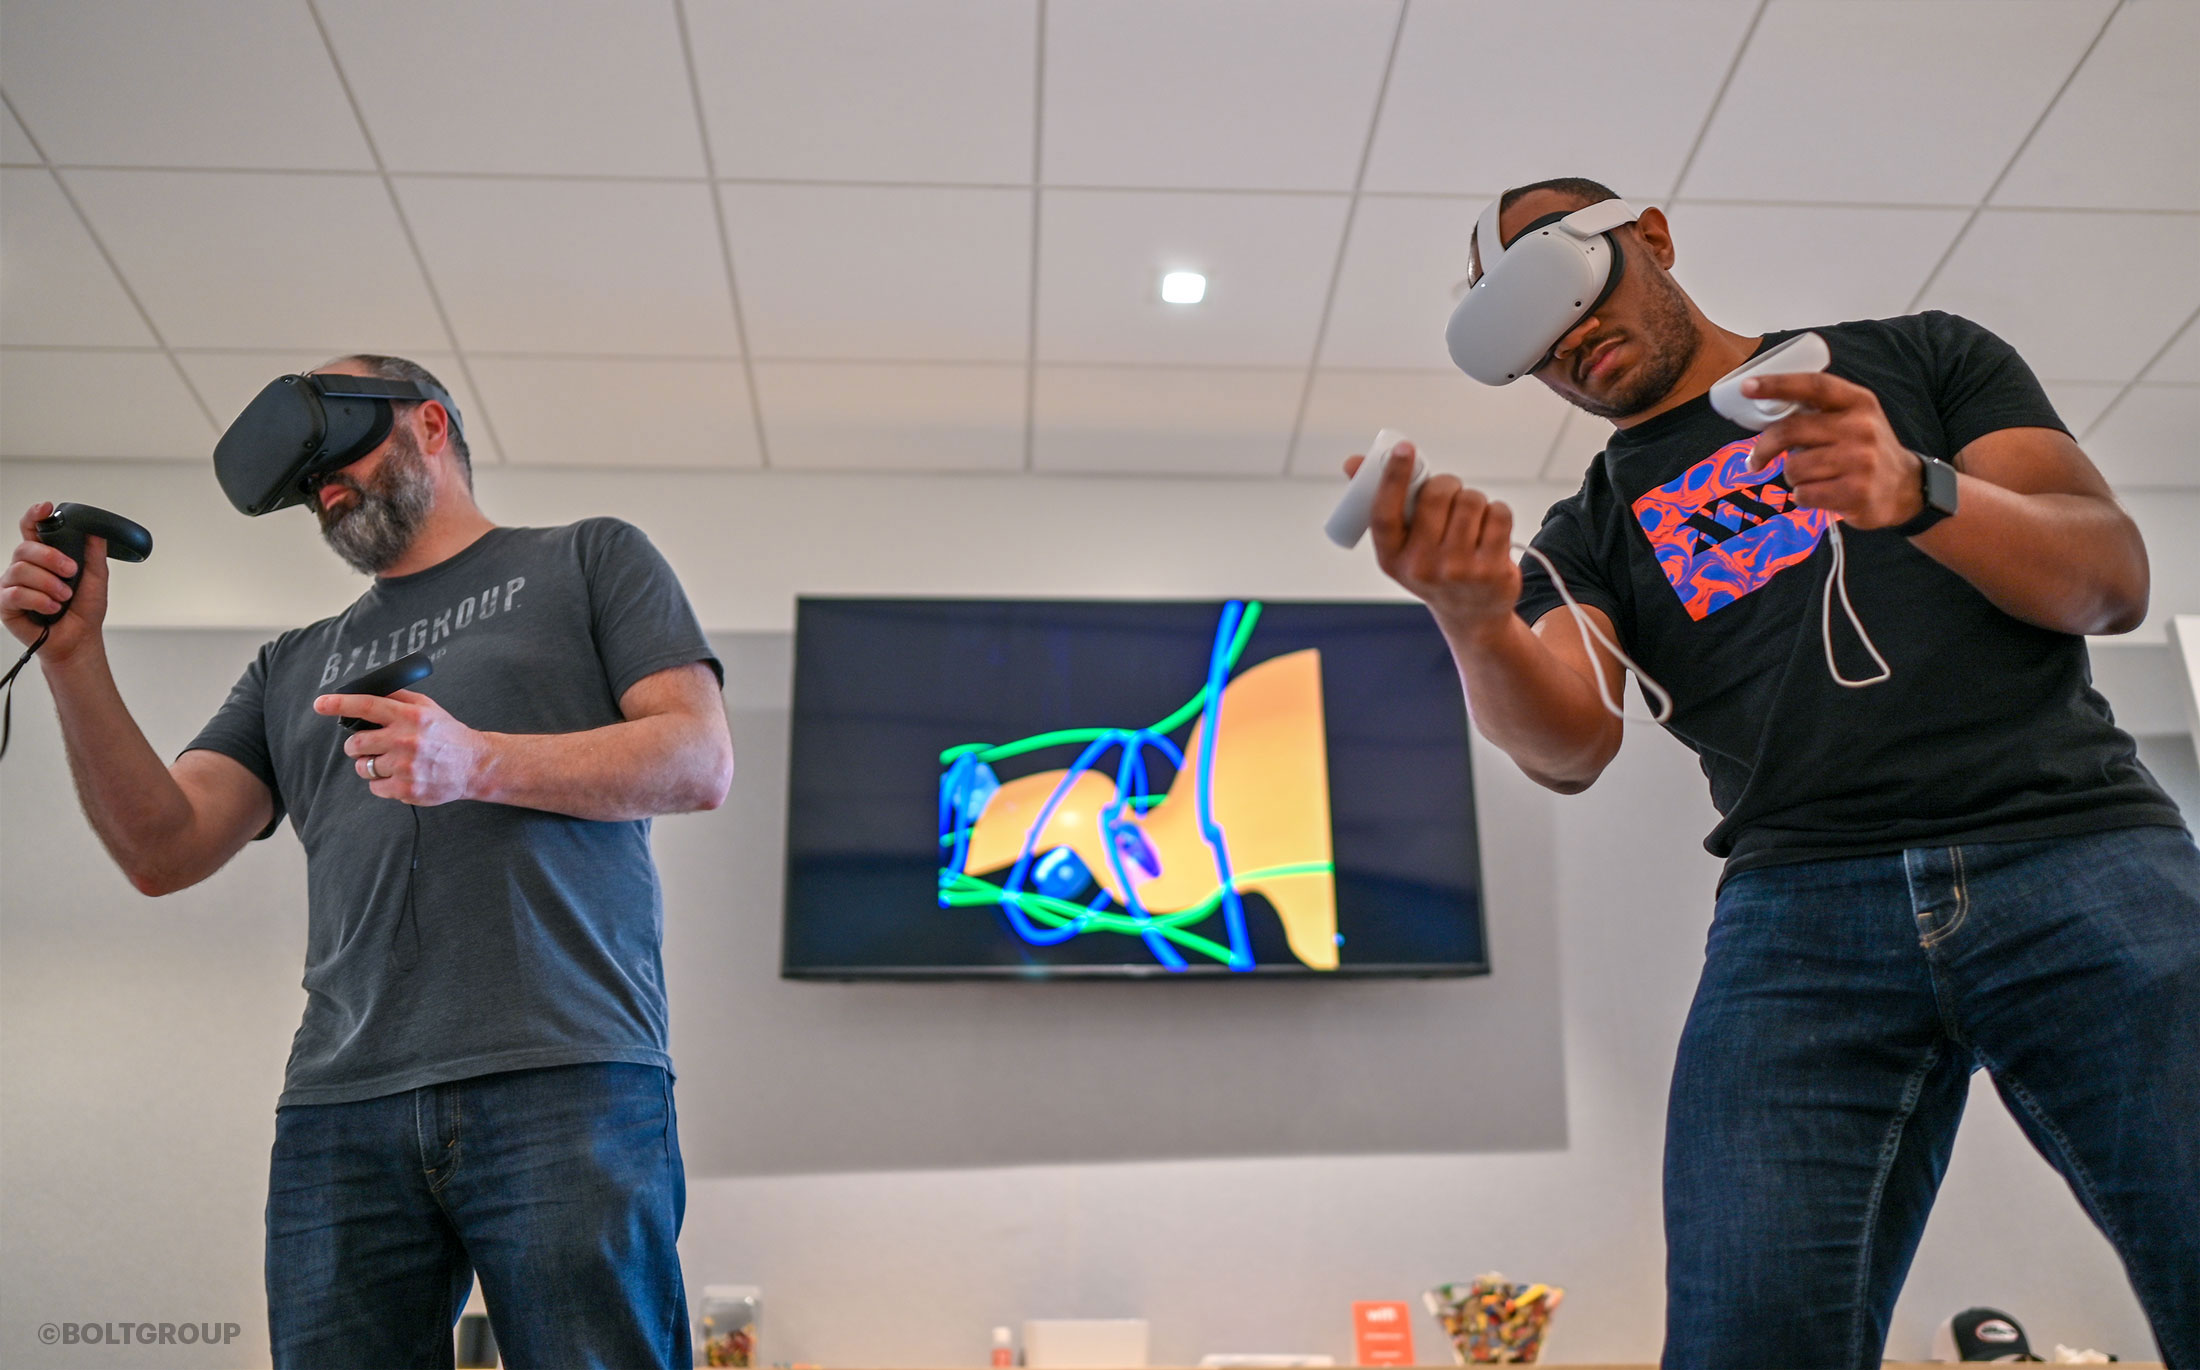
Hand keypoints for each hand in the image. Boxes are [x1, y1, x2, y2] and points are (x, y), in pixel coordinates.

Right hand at [2, 503, 108, 661]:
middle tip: (71, 571)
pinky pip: (15, 593)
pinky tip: (52, 608)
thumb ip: (94, 554)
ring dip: (49, 584)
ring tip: (64, 598)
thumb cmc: (84, 611)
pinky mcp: (5, 604)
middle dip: (50, 557)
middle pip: (25, 548)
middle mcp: (25, 568)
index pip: (31, 530)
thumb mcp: (96, 579)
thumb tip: (96, 532)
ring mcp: (12, 585)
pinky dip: (38, 600)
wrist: (78, 640)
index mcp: (44, 558)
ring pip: (20, 570)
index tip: (46, 508)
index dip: (34, 516)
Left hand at [313, 688, 486, 805]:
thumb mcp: (428, 707)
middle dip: (356, 746)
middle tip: (369, 746)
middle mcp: (406, 740)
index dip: (339, 704)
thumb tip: (368, 690)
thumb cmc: (448, 734)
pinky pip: (375, 787)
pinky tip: (400, 776)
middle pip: (356, 744)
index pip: (367, 706)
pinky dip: (382, 783)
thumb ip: (399, 697)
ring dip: (370, 765)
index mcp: (410, 716)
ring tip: (390, 763)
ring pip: (363, 767)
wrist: (474, 765)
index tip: (320, 704)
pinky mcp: (407, 789)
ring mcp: (406, 766)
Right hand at [1342, 443, 1520, 639]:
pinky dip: (1496, 512)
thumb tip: (1352, 463)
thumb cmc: (1432, 566)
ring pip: (1471, 500)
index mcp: (1391, 558)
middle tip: (1450, 492)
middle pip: (1437, 494)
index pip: (1384, 514)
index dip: (1393, 478)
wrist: (1471, 615)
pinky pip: (1498, 513)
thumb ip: (1380, 502)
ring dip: (1473, 500)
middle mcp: (1422, 567)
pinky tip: (1489, 531)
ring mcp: (1458, 571)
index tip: (1404, 449)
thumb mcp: (1402, 545)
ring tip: (1469, 520)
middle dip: (1447, 483)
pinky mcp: (1492, 570)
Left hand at [1742, 373, 1924, 529]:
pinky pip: (1803, 494)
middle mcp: (1861, 427)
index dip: (1777, 384)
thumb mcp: (1853, 419)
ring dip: (1793, 476)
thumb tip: (1764, 414)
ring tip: (1813, 477)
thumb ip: (1817, 413)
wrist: (1905, 488)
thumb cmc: (1864, 451)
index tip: (1747, 386)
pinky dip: (1803, 497)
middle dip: (1764, 447)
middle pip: (1790, 430)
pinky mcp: (1856, 493)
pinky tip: (1822, 494)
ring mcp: (1860, 461)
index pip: (1813, 386)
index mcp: (1858, 402)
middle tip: (1755, 460)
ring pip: (1793, 467)